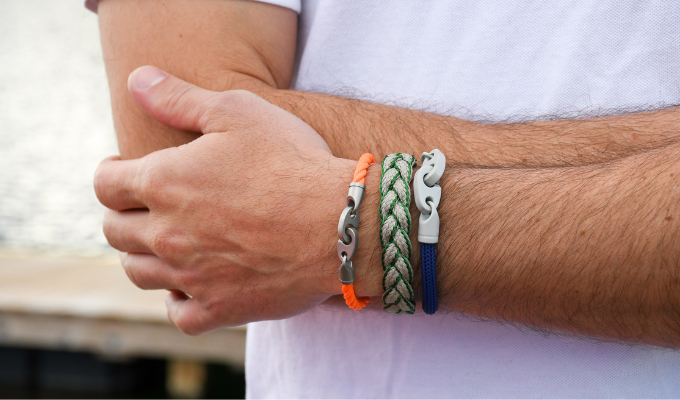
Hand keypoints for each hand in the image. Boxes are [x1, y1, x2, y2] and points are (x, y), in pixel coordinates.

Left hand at [94, 66, 355, 333]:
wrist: (340, 222)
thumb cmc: (292, 161)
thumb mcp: (238, 112)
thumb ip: (180, 98)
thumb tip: (137, 79)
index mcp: (163, 182)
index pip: (105, 184)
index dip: (112, 174)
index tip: (125, 172)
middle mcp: (166, 234)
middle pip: (115, 231)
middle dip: (124, 214)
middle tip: (146, 207)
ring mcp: (191, 276)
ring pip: (138, 272)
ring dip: (144, 255)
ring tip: (166, 243)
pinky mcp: (220, 308)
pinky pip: (179, 314)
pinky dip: (178, 299)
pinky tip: (193, 283)